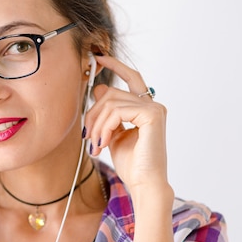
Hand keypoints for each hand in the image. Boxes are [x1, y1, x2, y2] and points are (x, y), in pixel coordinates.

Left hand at [84, 56, 168, 193]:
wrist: (143, 183)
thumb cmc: (131, 164)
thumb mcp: (113, 133)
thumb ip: (108, 113)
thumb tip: (100, 88)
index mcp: (145, 108)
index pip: (131, 78)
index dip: (115, 66)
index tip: (99, 58)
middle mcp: (153, 105)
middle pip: (112, 92)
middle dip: (92, 112)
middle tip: (86, 136)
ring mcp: (154, 109)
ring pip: (111, 102)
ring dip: (96, 125)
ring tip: (96, 145)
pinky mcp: (152, 115)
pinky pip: (117, 111)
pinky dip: (104, 127)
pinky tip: (103, 144)